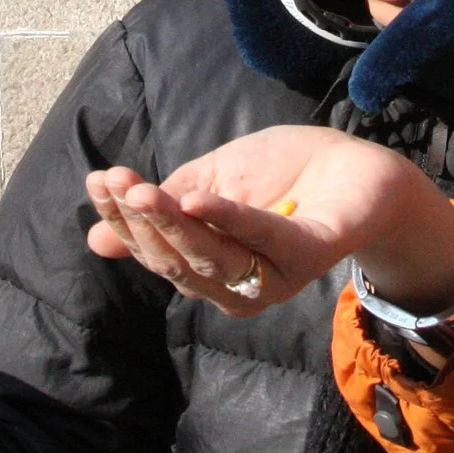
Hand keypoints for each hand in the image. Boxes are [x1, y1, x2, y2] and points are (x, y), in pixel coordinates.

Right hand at [84, 126, 453, 317]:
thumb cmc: (283, 174)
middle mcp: (238, 286)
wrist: (358, 166)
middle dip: (141, 222)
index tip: (96, 181)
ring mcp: (274, 277)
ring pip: (211, 257)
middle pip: (177, 261)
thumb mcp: (210, 183)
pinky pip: (263, 242)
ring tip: (142, 191)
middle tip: (113, 182)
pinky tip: (197, 199)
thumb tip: (95, 238)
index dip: (123, 219)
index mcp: (210, 268)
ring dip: (172, 223)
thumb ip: (163, 209)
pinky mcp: (308, 255)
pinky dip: (229, 220)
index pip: (156, 251)